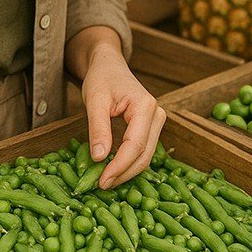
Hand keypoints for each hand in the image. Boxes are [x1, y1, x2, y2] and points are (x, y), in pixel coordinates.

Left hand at [80, 38, 165, 188]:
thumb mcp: (95, 100)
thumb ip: (98, 128)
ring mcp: (156, 123)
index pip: (135, 145)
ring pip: (145, 157)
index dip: (119, 166)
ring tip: (105, 181)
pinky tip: (112, 171)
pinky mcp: (150, 129)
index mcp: (145, 106)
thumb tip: (99, 158)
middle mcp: (157, 115)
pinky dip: (128, 164)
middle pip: (144, 155)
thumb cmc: (101, 79)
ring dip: (126, 172)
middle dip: (123, 173)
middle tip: (101, 186)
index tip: (102, 181)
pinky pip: (142, 152)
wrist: (109, 66)